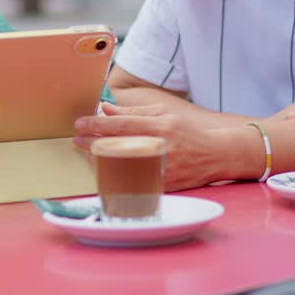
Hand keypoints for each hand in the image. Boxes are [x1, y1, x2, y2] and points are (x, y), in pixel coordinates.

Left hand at [74, 102, 224, 190]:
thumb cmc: (186, 131)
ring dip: (100, 161)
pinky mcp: (164, 185)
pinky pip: (134, 183)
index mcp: (160, 126)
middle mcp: (161, 147)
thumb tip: (105, 108)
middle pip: (118, 145)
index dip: (97, 125)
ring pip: (122, 167)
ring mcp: (162, 168)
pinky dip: (117, 177)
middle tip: (77, 140)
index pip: (121, 125)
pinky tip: (106, 171)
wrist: (216, 154)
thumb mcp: (162, 113)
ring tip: (88, 155)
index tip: (79, 124)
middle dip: (92, 143)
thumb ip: (132, 112)